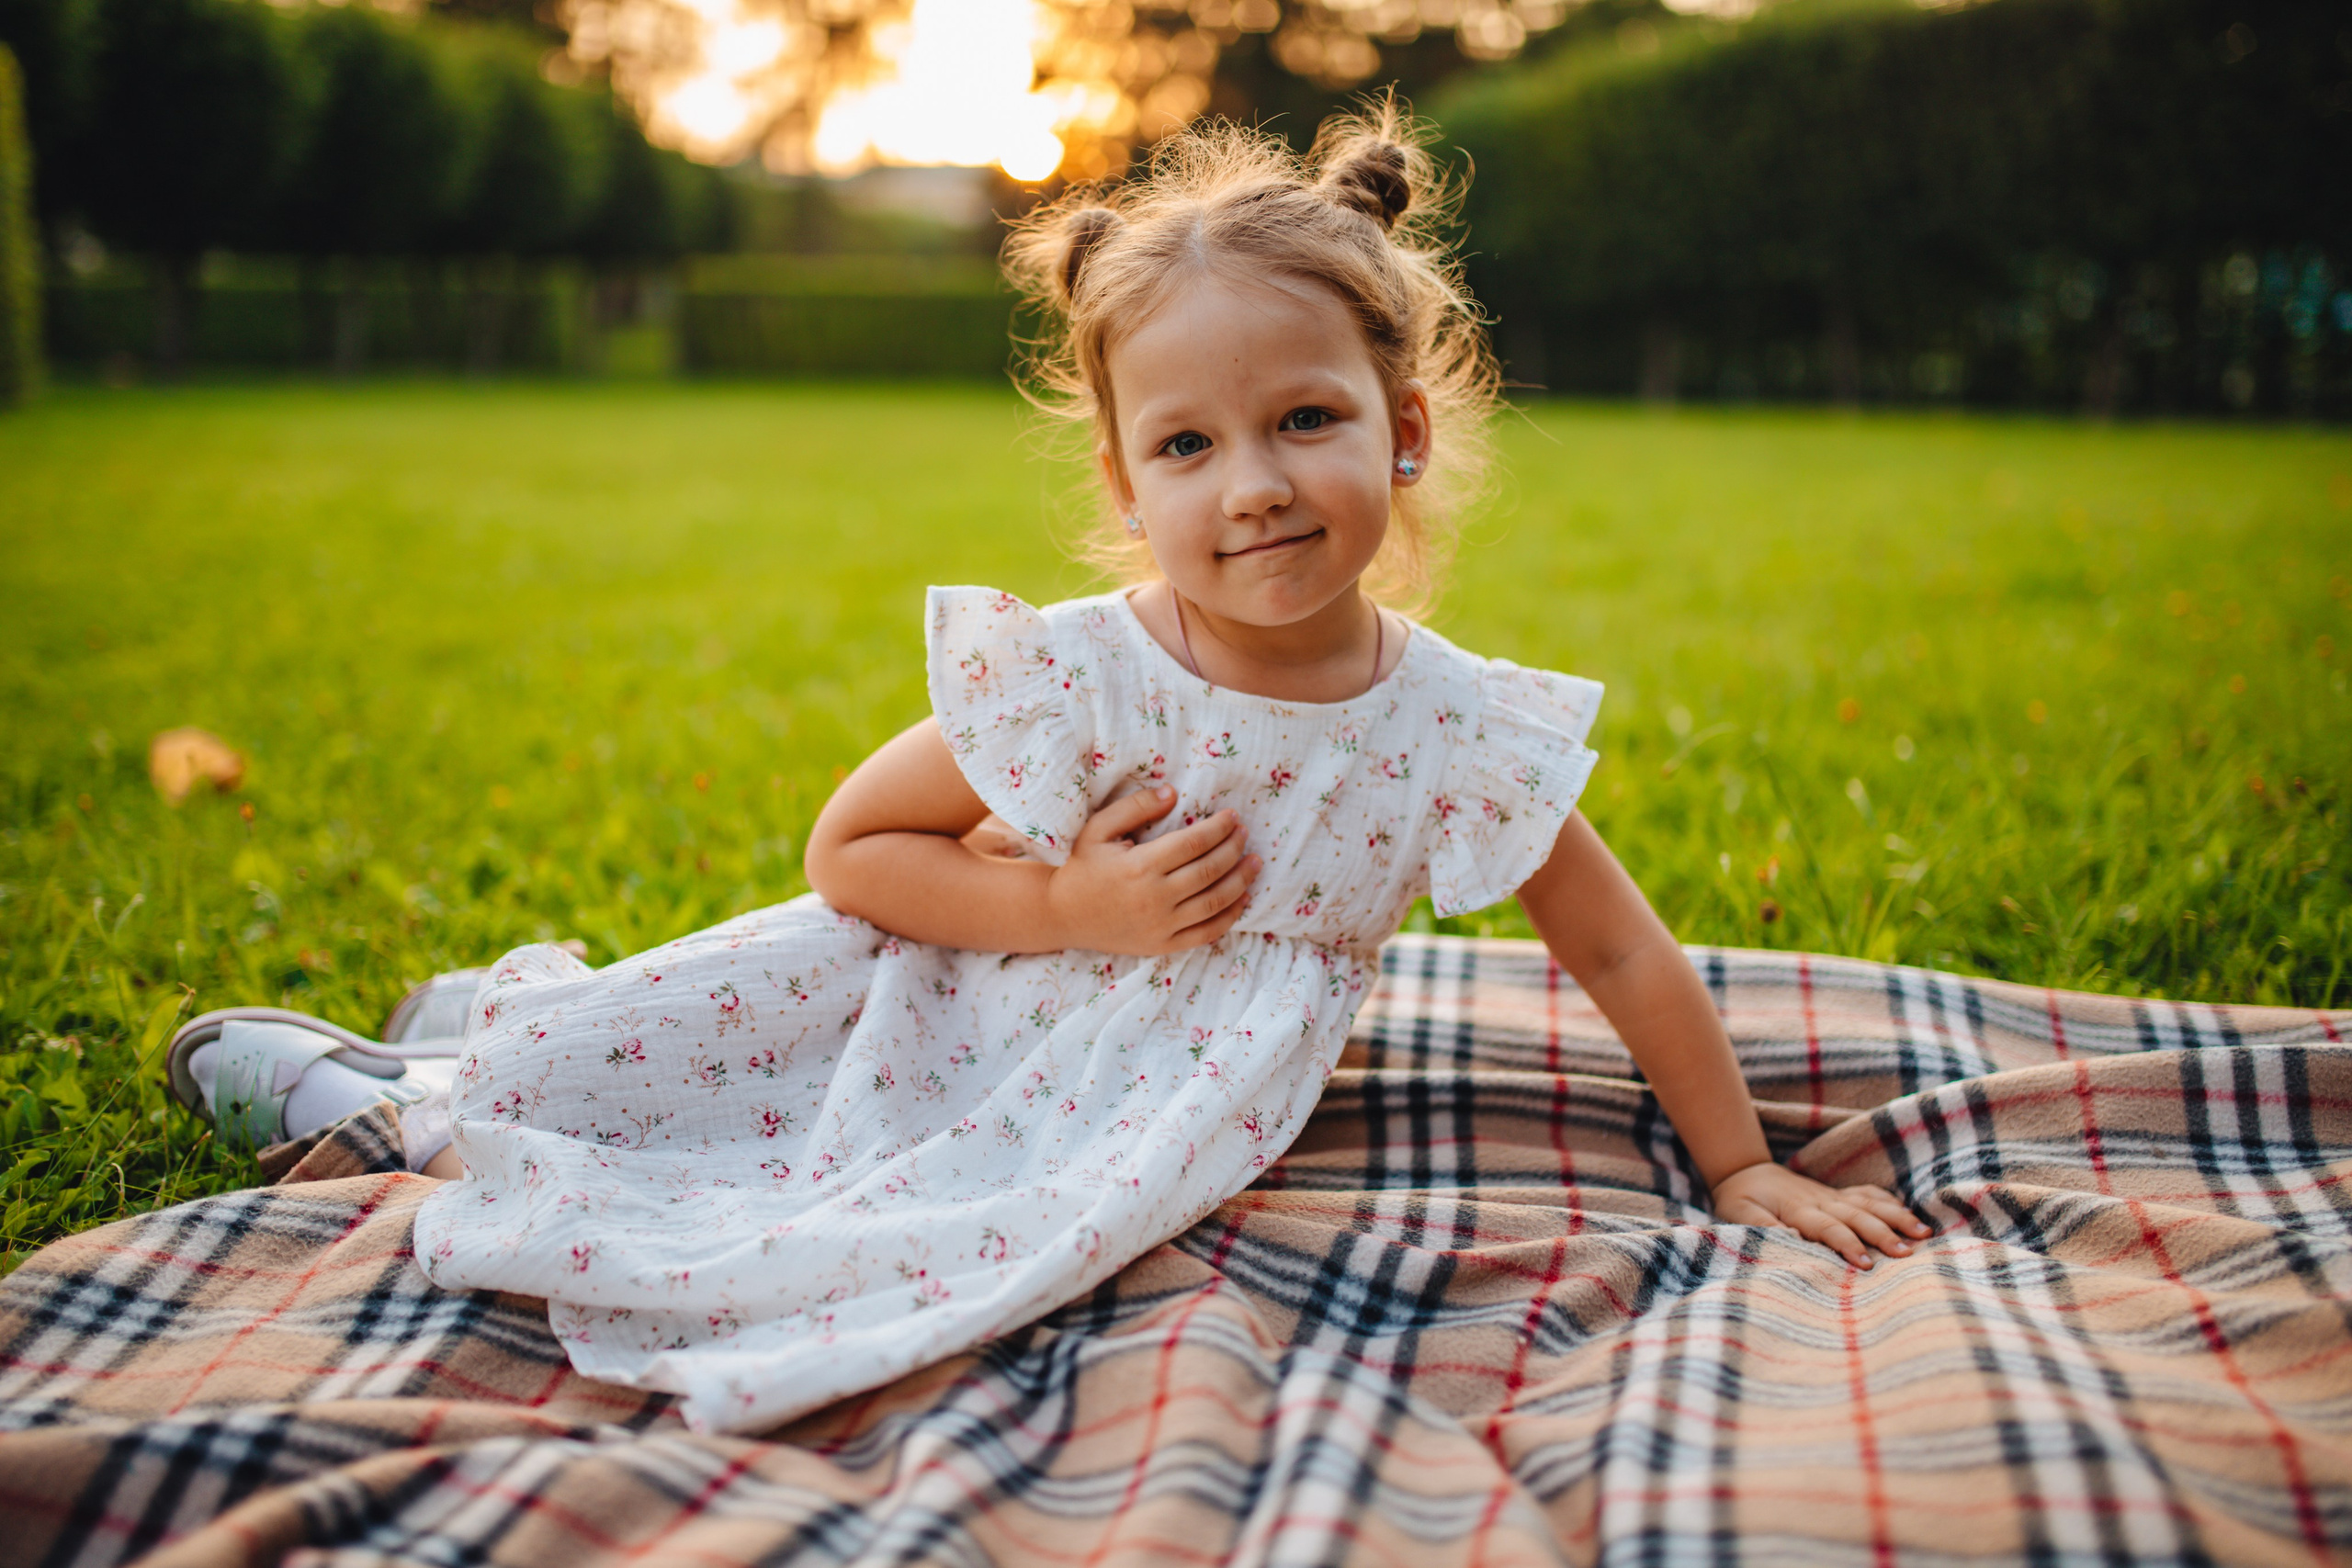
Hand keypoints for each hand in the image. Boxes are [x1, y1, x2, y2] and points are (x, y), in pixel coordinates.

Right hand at [1045, 786, 1260, 955]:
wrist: (1062, 915)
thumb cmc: (1082, 867)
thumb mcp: (1098, 829)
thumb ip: (1135, 807)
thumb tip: (1173, 792)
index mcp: (1139, 866)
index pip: (1193, 843)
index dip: (1219, 828)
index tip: (1233, 816)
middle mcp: (1154, 898)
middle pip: (1209, 871)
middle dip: (1234, 849)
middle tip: (1245, 834)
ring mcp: (1161, 925)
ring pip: (1215, 902)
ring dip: (1241, 881)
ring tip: (1255, 863)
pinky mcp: (1163, 944)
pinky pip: (1206, 933)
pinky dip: (1230, 916)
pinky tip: (1243, 899)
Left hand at [1709, 1162, 1931, 1267]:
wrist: (1744, 1169)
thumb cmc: (1740, 1198)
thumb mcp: (1738, 1213)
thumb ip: (1761, 1225)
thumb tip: (1789, 1235)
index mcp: (1797, 1209)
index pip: (1828, 1228)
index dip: (1848, 1244)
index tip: (1868, 1263)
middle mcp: (1820, 1201)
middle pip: (1856, 1216)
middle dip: (1883, 1234)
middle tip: (1908, 1253)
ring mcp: (1831, 1196)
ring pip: (1868, 1204)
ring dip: (1896, 1217)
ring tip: (1923, 1233)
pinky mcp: (1836, 1194)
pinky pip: (1865, 1194)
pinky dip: (1887, 1201)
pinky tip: (1908, 1213)